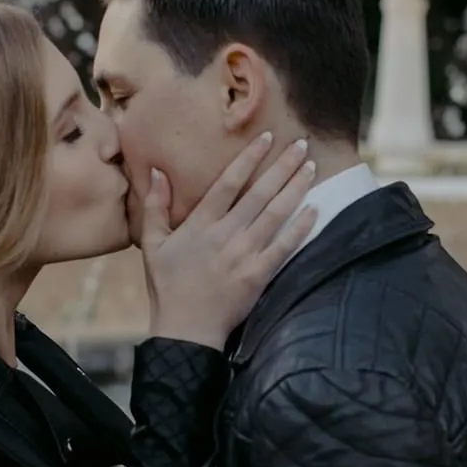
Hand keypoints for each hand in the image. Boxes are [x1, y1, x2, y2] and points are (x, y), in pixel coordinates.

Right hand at [143, 134, 316, 350]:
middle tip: (301, 144)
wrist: (185, 329)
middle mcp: (225, 234)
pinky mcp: (258, 274)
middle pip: (259, 193)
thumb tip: (157, 172)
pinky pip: (284, 246)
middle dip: (282, 166)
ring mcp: (244, 254)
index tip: (266, 137)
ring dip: (296, 188)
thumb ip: (155, 207)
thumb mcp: (152, 245)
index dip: (249, 158)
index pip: (228, 182)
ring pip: (276, 214)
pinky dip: (300, 227)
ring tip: (311, 167)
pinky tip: (314, 209)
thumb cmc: (167, 287)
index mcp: (200, 224)